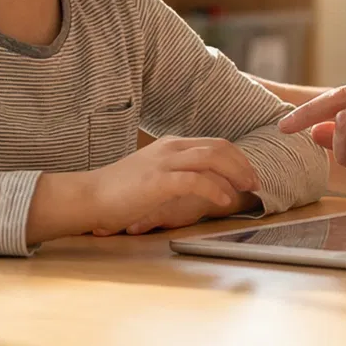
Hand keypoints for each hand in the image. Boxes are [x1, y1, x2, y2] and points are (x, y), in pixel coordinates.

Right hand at [88, 136, 259, 234]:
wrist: (89, 196)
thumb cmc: (119, 191)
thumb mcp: (152, 174)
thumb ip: (176, 174)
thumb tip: (204, 185)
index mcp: (170, 145)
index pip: (214, 144)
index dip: (238, 159)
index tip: (250, 176)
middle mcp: (170, 148)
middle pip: (219, 147)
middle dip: (243, 164)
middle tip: (256, 183)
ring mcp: (164, 163)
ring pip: (212, 158)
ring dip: (236, 174)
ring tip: (248, 190)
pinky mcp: (158, 181)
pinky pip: (196, 180)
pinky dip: (216, 189)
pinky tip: (225, 201)